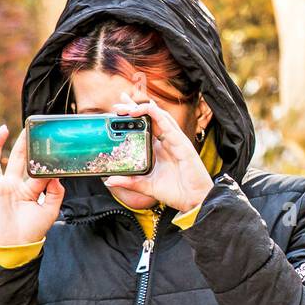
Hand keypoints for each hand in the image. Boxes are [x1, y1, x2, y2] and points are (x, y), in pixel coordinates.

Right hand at [0, 124, 64, 245]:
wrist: (14, 245)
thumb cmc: (32, 231)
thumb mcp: (51, 210)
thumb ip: (56, 192)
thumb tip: (56, 175)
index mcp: (28, 189)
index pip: (35, 169)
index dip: (40, 158)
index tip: (48, 143)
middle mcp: (12, 185)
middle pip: (17, 159)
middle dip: (22, 144)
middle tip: (28, 129)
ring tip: (5, 129)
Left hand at [101, 92, 214, 212]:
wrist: (194, 201)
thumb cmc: (176, 192)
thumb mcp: (147, 186)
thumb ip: (130, 182)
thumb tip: (109, 180)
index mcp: (160, 149)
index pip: (145, 126)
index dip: (134, 115)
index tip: (118, 110)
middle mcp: (168, 142)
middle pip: (151, 118)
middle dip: (135, 108)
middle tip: (119, 103)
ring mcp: (176, 141)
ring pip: (160, 117)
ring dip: (144, 109)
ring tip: (128, 106)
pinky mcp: (183, 144)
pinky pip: (170, 126)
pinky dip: (158, 115)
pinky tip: (148, 109)